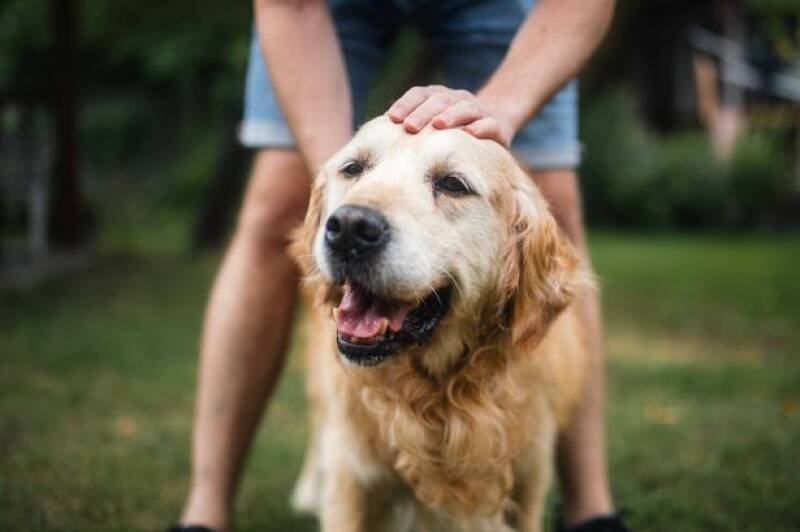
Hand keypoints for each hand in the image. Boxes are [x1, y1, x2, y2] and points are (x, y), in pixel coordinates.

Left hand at [386, 85, 514, 146]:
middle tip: (409, 127)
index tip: (392, 119)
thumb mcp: (431, 124)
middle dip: (423, 113)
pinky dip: (481, 127)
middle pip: (439, 100)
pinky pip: (489, 123)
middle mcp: (457, 98)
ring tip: (439, 125)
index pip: (419, 94)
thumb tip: (376, 133)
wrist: (496, 122)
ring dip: (450, 116)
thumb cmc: (453, 128)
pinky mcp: (496, 124)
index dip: (406, 104)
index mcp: (439, 96)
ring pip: (464, 108)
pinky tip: (470, 133)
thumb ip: (410, 124)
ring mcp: (478, 109)